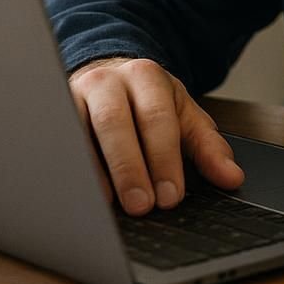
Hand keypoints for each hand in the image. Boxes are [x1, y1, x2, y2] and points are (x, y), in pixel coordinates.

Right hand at [68, 56, 243, 215]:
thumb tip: (232, 178)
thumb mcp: (184, 116)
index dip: (164, 159)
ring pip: (78, 132)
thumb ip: (208, 147)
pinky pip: (56, 142)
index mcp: (146, 76)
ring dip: (93, 173)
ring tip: (108, 207)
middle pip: (115, 124)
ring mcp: (73, 95)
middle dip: (130, 169)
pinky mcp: (51, 113)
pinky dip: (68, 170)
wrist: (106, 76)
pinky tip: (78, 194)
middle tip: (142, 206)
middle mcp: (107, 81)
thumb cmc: (147, 102)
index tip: (171, 196)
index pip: (156, 118)